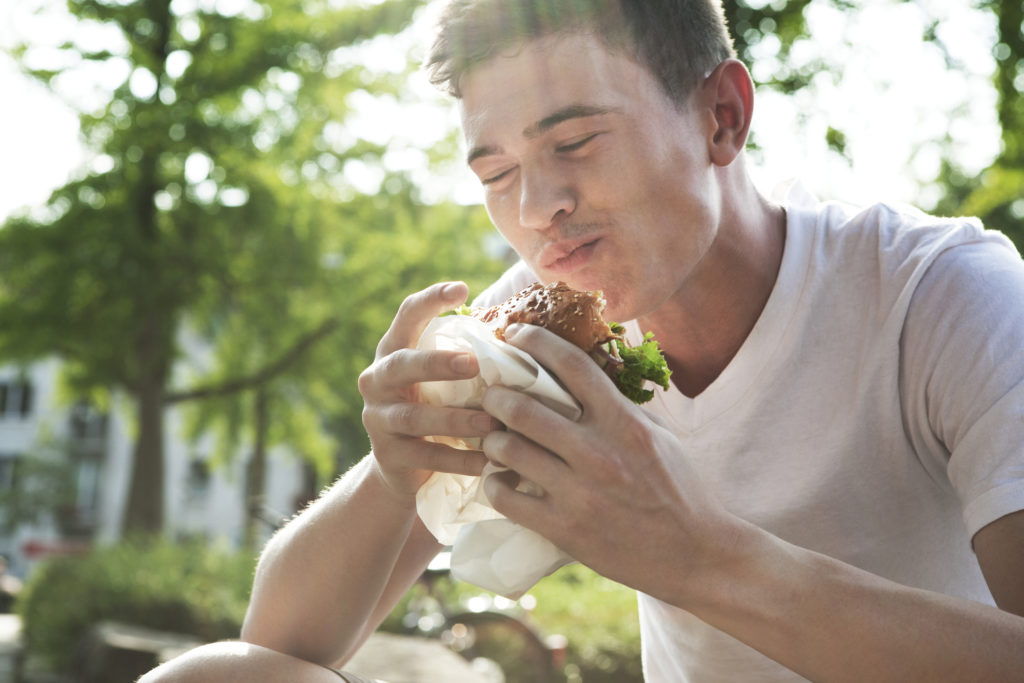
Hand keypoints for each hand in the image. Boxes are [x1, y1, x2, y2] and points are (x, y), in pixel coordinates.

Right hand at [358, 282, 499, 501]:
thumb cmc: (434, 408)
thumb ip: (464, 355)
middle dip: (437, 363)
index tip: (461, 289)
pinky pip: (425, 457)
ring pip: (414, 417)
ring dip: (456, 419)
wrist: (400, 469)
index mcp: (393, 352)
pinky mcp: (387, 456)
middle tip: (473, 363)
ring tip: (492, 423)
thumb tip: (522, 330)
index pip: (406, 317)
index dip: (429, 300)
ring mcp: (378, 420)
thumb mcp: (440, 379)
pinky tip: (488, 461)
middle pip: (402, 365)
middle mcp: (377, 381)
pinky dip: (459, 460)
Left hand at [479, 323, 739, 604]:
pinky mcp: (565, 529)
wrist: (696, 554)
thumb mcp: (659, 436)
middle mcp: (599, 452)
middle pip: (524, 408)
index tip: (515, 333)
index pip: (571, 364)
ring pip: (508, 450)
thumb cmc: (680, 489)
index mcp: (624, 422)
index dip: (535, 341)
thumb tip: (582, 376)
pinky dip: (495, 483)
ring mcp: (580, 493)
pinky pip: (508, 498)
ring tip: (493, 439)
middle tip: (492, 397)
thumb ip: (620, 407)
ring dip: (492, 440)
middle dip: (497, 396)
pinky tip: (498, 478)